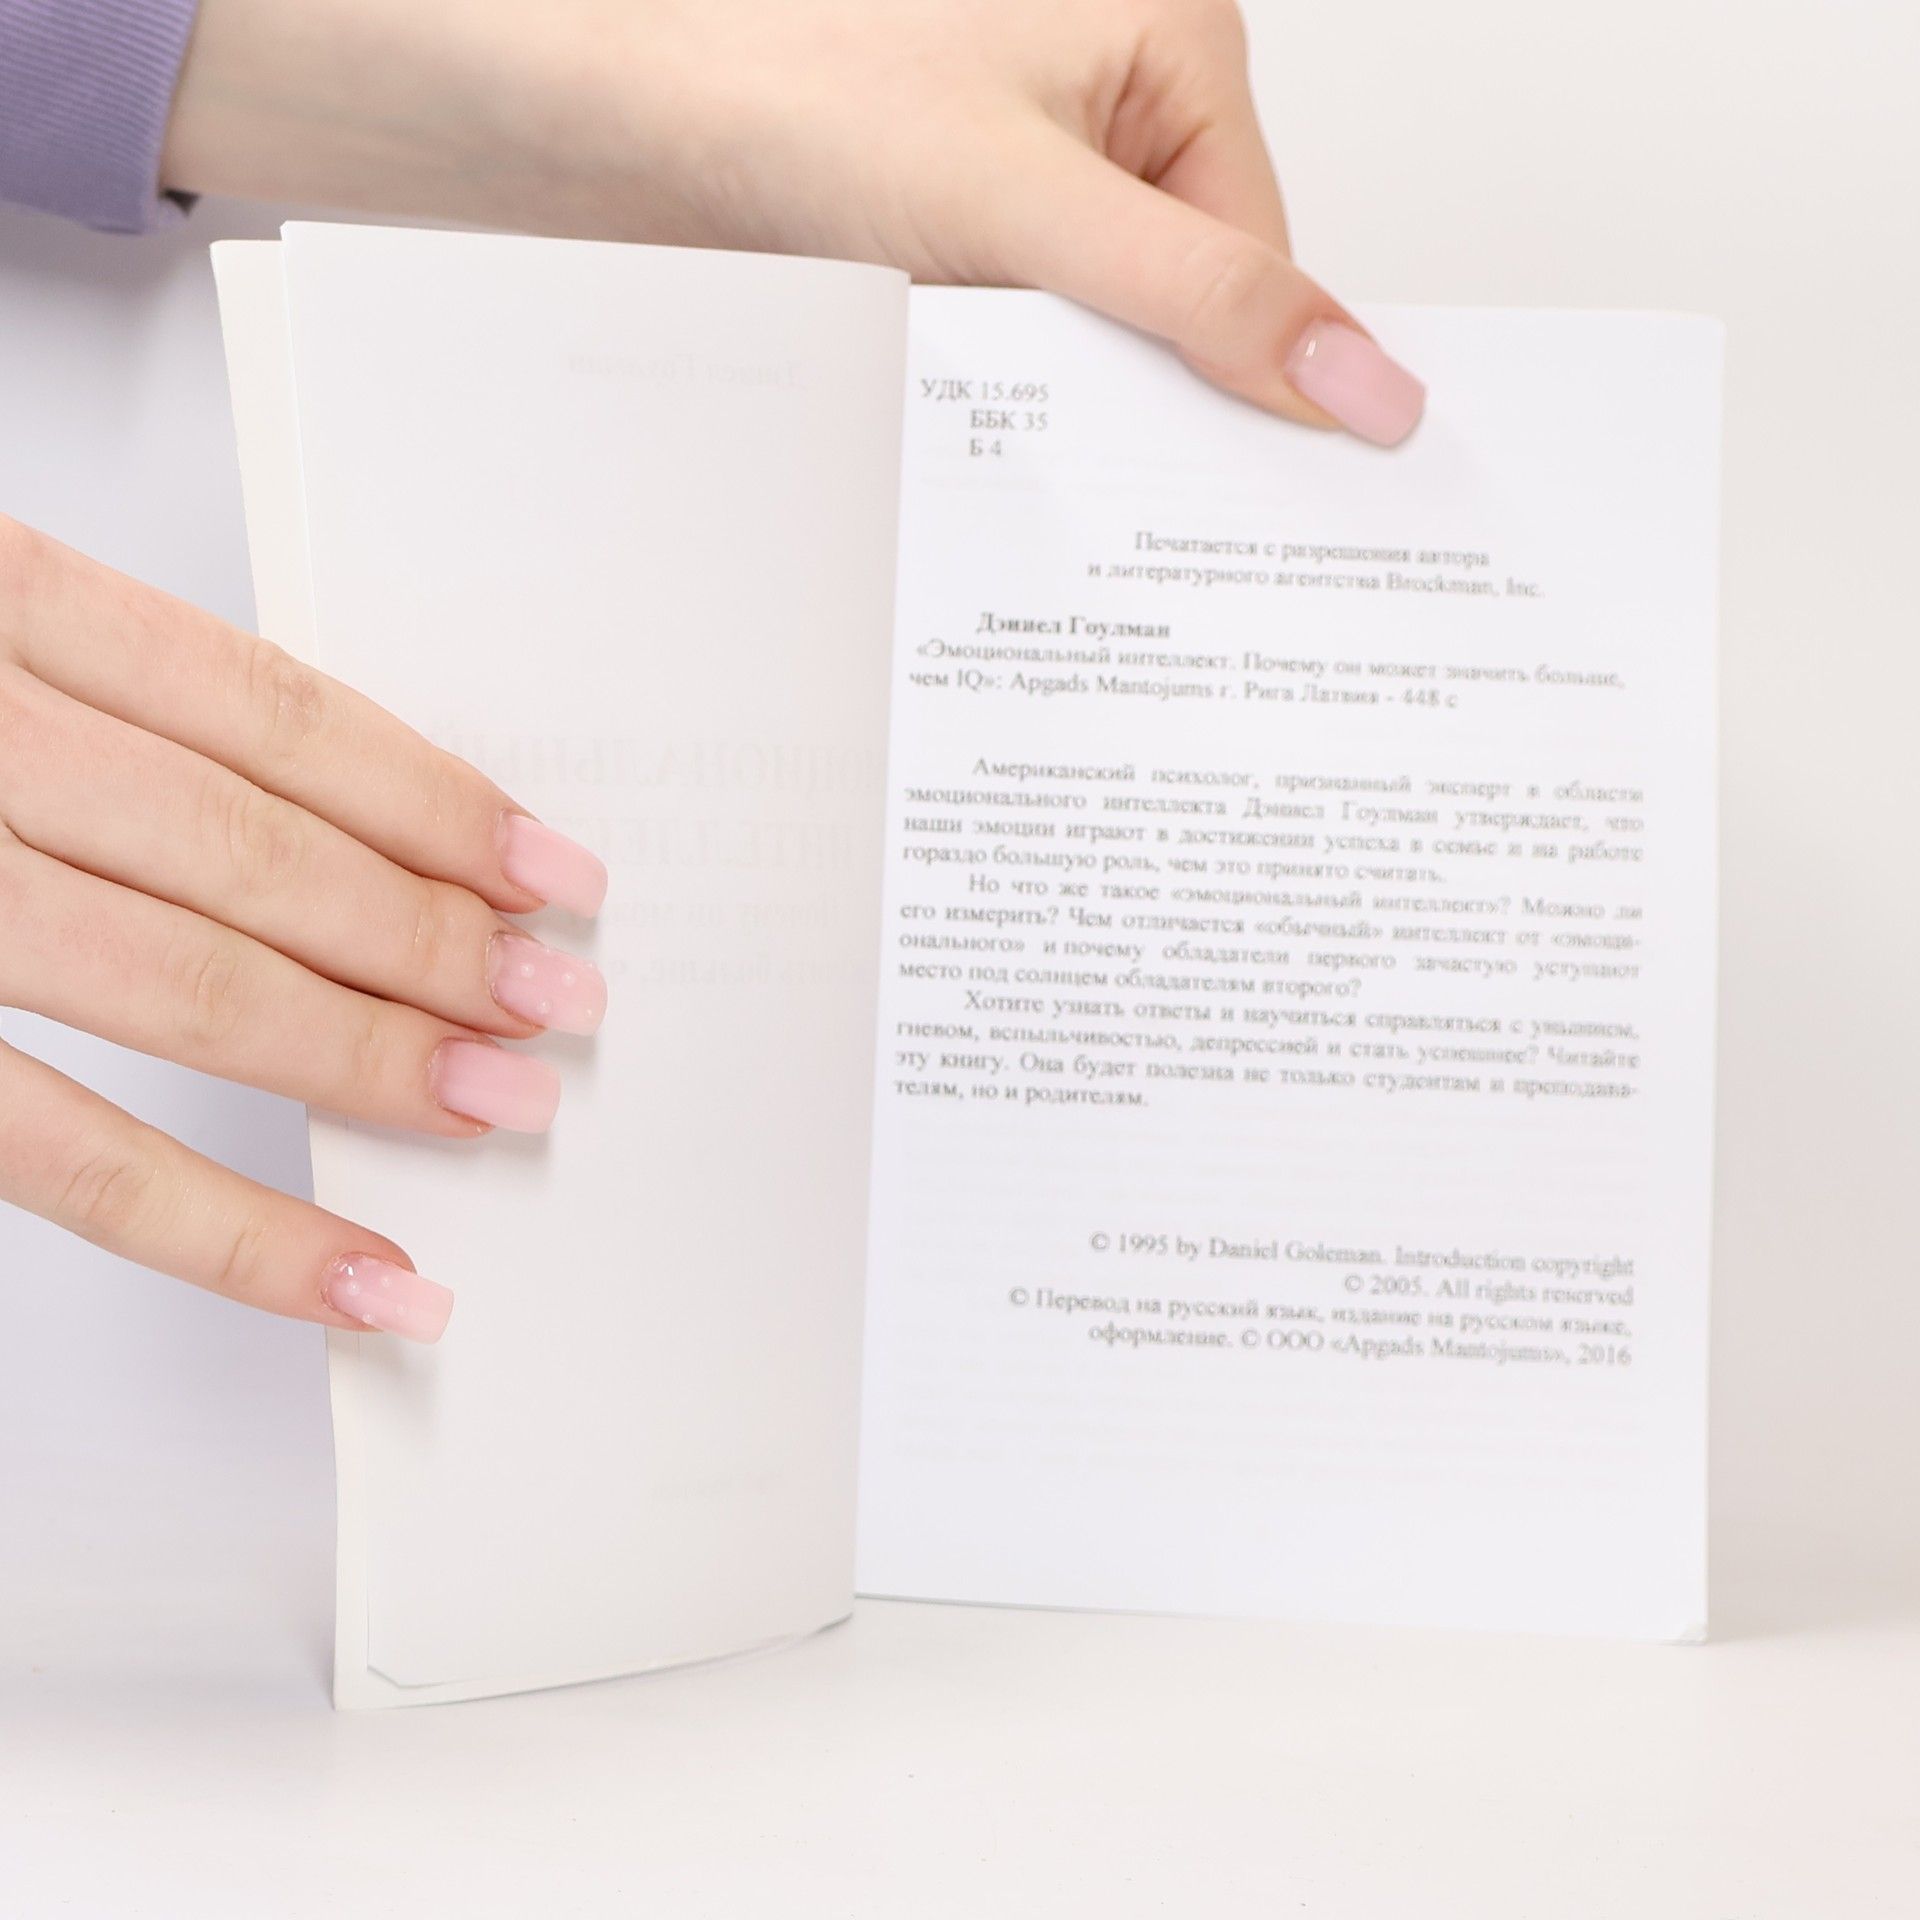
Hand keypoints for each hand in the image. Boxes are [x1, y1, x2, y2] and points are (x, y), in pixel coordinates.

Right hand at [0, 521, 607, 1340]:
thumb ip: (77, 687)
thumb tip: (307, 821)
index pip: (255, 706)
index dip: (423, 791)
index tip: (545, 862)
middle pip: (238, 849)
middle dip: (420, 935)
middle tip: (559, 1000)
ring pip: (170, 989)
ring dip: (361, 1061)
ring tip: (501, 1107)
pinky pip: (55, 1156)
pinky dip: (222, 1229)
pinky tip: (352, 1276)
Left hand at [161, 0, 1423, 446]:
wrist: (609, 103)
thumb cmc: (787, 83)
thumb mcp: (1022, 208)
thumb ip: (1197, 300)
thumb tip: (1365, 381)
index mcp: (1172, 40)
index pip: (1264, 255)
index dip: (1260, 383)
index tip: (1271, 508)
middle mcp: (1116, 99)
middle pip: (1195, 300)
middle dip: (1164, 405)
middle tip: (1161, 529)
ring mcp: (1038, 172)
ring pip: (1116, 335)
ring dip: (1084, 412)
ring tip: (1053, 477)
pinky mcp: (967, 234)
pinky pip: (1040, 343)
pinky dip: (1023, 403)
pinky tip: (998, 447)